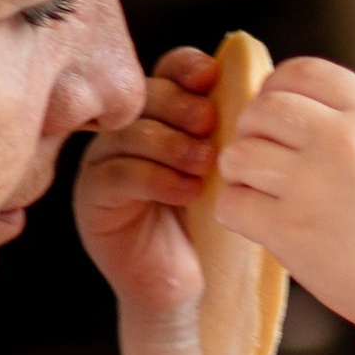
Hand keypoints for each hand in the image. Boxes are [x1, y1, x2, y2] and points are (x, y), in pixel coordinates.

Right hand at [75, 46, 214, 326]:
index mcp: (159, 116)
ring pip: (128, 133)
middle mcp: (125, 132)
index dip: (185, 67)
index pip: (165, 72)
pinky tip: (187, 193)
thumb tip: (261, 90)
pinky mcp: (93, 200)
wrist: (189, 287)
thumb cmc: (213, 226)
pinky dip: (156, 178)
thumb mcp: (227, 171)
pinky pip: (115, 175)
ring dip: (170, 143)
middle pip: (143, 96)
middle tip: (209, 123)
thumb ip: (231, 130)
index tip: (212, 77)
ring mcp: (102, 163)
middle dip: (179, 104)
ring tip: (204, 164)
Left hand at [215, 57, 354, 337]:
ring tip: (264, 192)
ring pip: (237, 154)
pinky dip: (238, 212)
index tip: (277, 114)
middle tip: (266, 160)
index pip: (303, 72)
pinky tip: (261, 222)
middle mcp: (343, 141)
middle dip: (253, 131)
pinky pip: (232, 203)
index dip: (278, 87)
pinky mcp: (290, 231)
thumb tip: (277, 99)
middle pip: (262, 108)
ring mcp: (313, 185)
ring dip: (241, 174)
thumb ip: (349, 122)